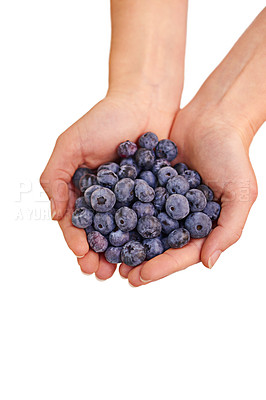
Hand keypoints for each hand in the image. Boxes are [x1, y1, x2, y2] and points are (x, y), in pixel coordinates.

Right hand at [40, 93, 175, 278]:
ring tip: (123, 272)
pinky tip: (148, 252)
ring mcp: (130, 197)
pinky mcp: (154, 194)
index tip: (82, 257)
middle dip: (98, 255)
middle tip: (101, 274)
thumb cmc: (105, 118)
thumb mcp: (71, 144)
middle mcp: (106, 196)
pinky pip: (149, 219)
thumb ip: (55, 177)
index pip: (76, 221)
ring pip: (124, 232)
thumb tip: (55, 214)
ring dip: (121, 253)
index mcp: (83, 188)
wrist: (145, 101)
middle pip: (100, 233)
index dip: (77, 241)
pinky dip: (147, 237)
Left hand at [121, 8, 264, 285]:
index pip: (181, 253)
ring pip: (143, 226)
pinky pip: (134, 200)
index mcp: (203, 225)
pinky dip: (121, 211)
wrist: (213, 117)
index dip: (162, 266)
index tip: (140, 276)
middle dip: (140, 260)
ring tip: (107, 255)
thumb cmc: (232, 154)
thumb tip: (208, 263)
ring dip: (126, 242)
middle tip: (119, 274)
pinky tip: (105, 222)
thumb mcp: (240, 192)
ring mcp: (165, 199)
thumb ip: (228, 229)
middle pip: (159, 245)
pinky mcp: (150, 181)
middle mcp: (182, 216)